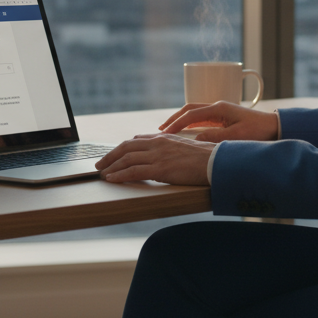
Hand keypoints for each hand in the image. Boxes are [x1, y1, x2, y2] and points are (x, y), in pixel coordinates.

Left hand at [95, 134, 214, 185]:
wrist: (218, 162)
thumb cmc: (206, 157)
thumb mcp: (186, 147)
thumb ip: (171, 149)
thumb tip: (163, 155)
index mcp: (164, 137)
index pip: (135, 140)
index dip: (121, 148)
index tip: (113, 155)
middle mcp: (158, 143)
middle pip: (126, 147)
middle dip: (110, 156)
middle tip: (100, 164)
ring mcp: (158, 155)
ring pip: (127, 159)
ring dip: (111, 167)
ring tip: (102, 173)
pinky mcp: (161, 169)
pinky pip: (134, 172)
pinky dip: (120, 175)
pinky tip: (112, 179)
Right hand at [157, 101, 279, 142]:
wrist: (274, 127)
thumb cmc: (258, 131)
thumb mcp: (236, 136)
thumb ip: (215, 137)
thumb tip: (196, 140)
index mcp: (219, 108)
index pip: (191, 114)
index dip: (176, 124)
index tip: (165, 133)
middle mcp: (218, 106)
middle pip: (189, 109)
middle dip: (174, 118)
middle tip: (161, 130)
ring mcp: (220, 110)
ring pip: (194, 112)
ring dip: (181, 119)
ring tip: (168, 129)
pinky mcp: (223, 116)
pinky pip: (202, 117)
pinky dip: (190, 122)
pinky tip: (185, 130)